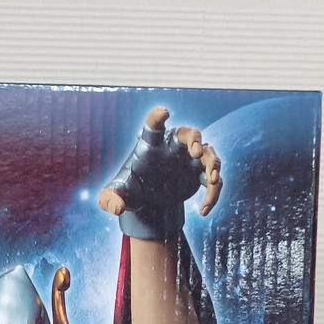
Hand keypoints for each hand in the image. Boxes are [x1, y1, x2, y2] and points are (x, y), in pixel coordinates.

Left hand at [98, 107, 221, 236]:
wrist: (148, 199)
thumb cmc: (131, 188)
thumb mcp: (115, 195)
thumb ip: (110, 199)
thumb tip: (116, 208)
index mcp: (151, 145)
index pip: (153, 126)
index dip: (158, 118)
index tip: (163, 112)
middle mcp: (173, 147)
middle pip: (189, 134)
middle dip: (195, 139)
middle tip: (196, 152)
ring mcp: (189, 159)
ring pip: (208, 154)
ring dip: (213, 164)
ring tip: (212, 181)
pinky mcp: (199, 174)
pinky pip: (214, 180)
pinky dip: (213, 194)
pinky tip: (204, 210)